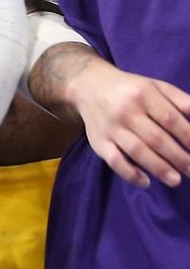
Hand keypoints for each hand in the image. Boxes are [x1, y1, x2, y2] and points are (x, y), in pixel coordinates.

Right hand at [55, 49, 189, 187]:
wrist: (89, 86)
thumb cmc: (131, 89)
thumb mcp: (156, 86)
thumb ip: (181, 100)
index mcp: (144, 94)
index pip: (171, 119)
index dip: (188, 137)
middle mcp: (126, 111)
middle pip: (156, 138)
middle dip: (178, 157)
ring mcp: (111, 128)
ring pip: (137, 151)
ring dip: (158, 168)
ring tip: (176, 181)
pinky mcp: (98, 142)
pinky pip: (114, 160)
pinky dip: (129, 173)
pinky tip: (145, 182)